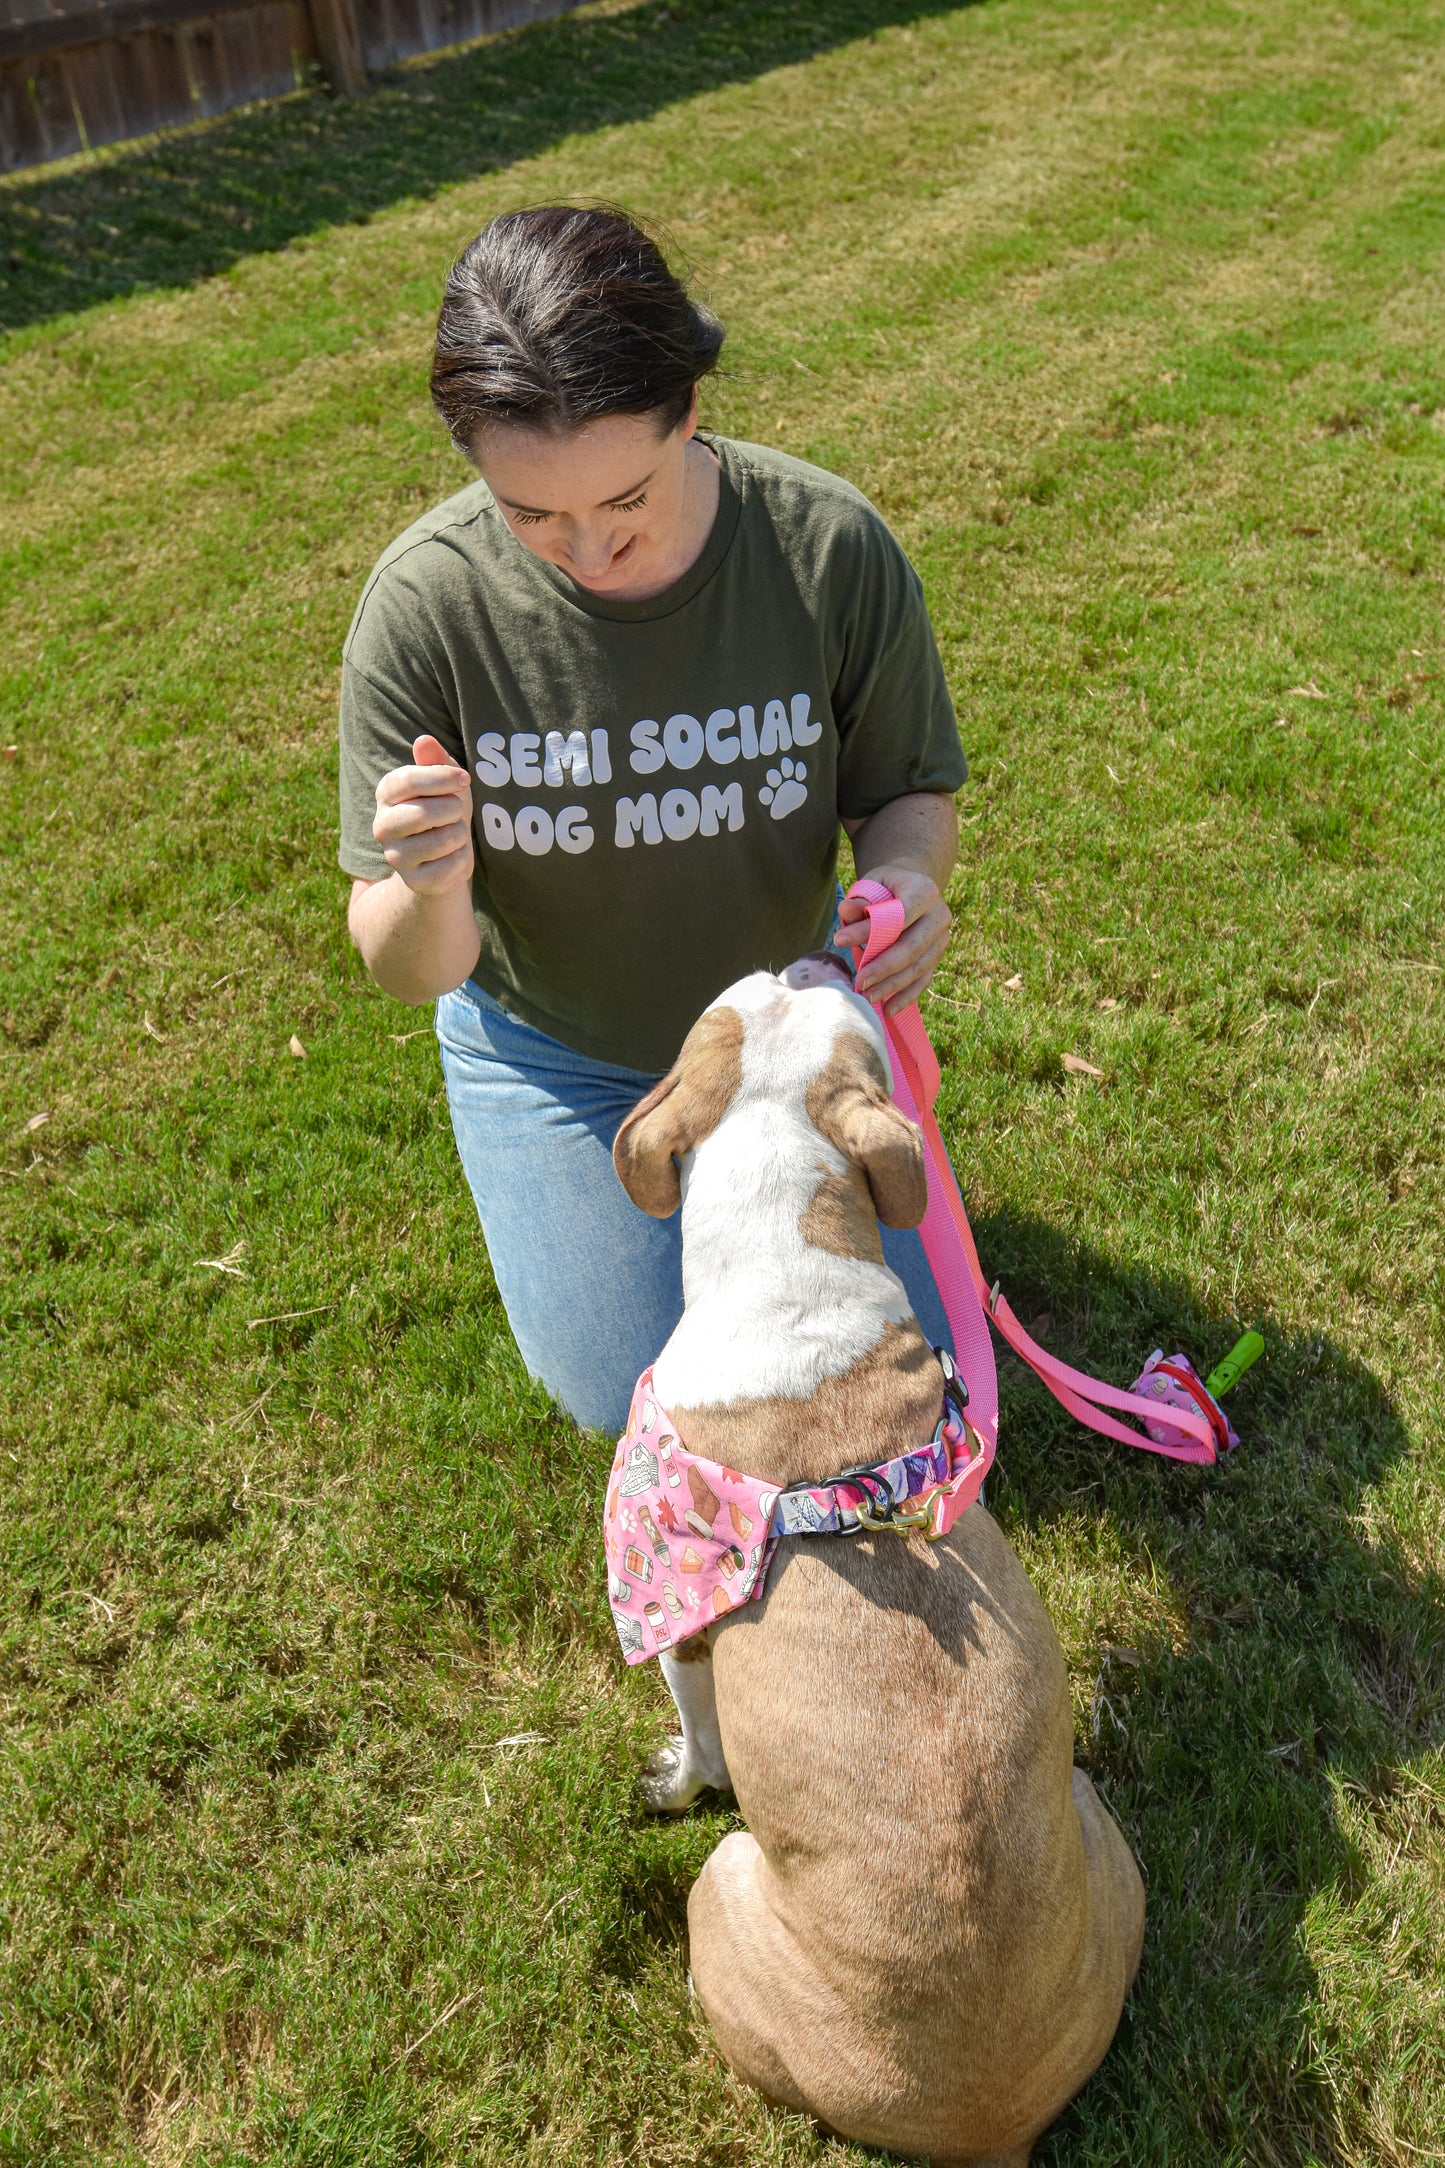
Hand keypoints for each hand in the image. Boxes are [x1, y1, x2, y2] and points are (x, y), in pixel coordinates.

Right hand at [372, 735, 473, 895]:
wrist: (444, 859)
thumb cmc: (445, 811)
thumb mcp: (445, 782)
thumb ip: (435, 761)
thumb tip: (424, 740)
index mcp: (386, 794)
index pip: (407, 779)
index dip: (442, 777)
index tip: (464, 779)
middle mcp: (382, 825)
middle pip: (424, 812)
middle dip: (453, 809)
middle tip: (456, 812)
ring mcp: (395, 856)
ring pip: (443, 840)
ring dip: (460, 835)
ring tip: (453, 835)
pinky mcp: (414, 881)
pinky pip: (451, 866)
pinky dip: (463, 859)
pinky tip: (454, 857)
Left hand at [835, 865, 951, 1014]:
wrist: (912, 890)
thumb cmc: (887, 889)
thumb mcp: (873, 885)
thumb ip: (860, 900)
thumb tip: (845, 910)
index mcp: (924, 891)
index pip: (897, 916)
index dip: (869, 930)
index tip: (838, 940)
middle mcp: (939, 915)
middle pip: (911, 947)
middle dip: (883, 968)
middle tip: (859, 982)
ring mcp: (942, 939)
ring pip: (918, 968)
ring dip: (892, 986)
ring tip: (867, 998)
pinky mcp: (938, 957)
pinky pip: (923, 980)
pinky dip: (906, 997)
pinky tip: (888, 1010)